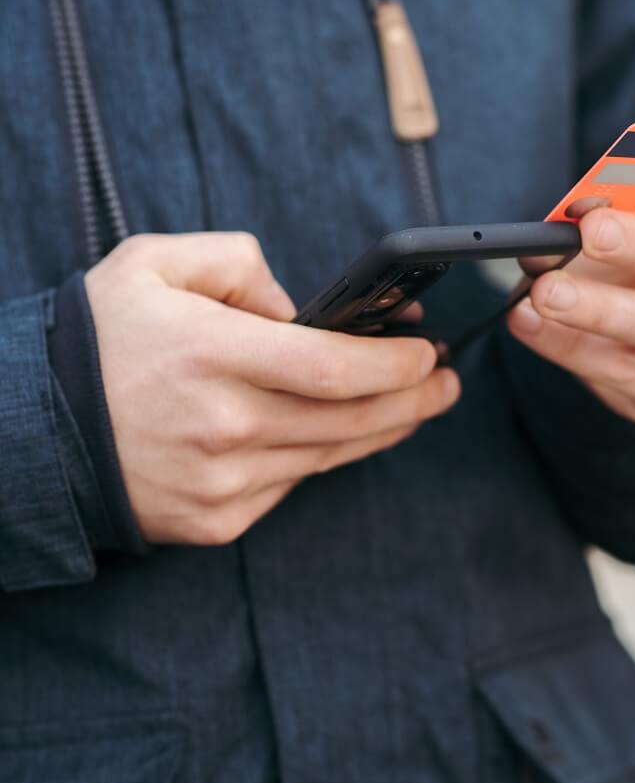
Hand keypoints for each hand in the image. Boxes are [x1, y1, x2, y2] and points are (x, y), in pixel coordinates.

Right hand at [84, 233, 459, 545]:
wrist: (34, 431)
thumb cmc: (99, 339)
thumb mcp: (153, 263)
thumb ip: (235, 262)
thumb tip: (293, 308)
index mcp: (212, 355)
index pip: (333, 367)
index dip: (396, 363)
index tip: (429, 349)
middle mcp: (224, 426)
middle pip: (349, 419)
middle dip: (412, 399)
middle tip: (446, 382)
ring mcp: (222, 482)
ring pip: (329, 456)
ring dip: (384, 430)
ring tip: (418, 404)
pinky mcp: (216, 520)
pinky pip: (291, 485)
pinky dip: (323, 456)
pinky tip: (345, 432)